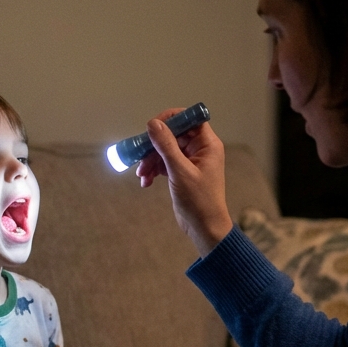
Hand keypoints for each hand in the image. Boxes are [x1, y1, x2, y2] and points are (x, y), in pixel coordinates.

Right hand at [136, 110, 232, 256]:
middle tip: (140, 156)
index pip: (190, 119)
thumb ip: (166, 146)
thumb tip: (153, 123)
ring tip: (142, 175)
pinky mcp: (181, 172)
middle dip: (154, 146)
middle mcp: (200, 149)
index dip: (171, 119)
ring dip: (151, 160)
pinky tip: (146, 182)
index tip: (153, 127)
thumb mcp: (180, 171)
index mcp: (207, 144)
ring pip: (165, 150)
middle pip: (173, 135)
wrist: (204, 228)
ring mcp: (190, 161)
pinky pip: (164, 163)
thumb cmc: (199, 200)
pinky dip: (154, 170)